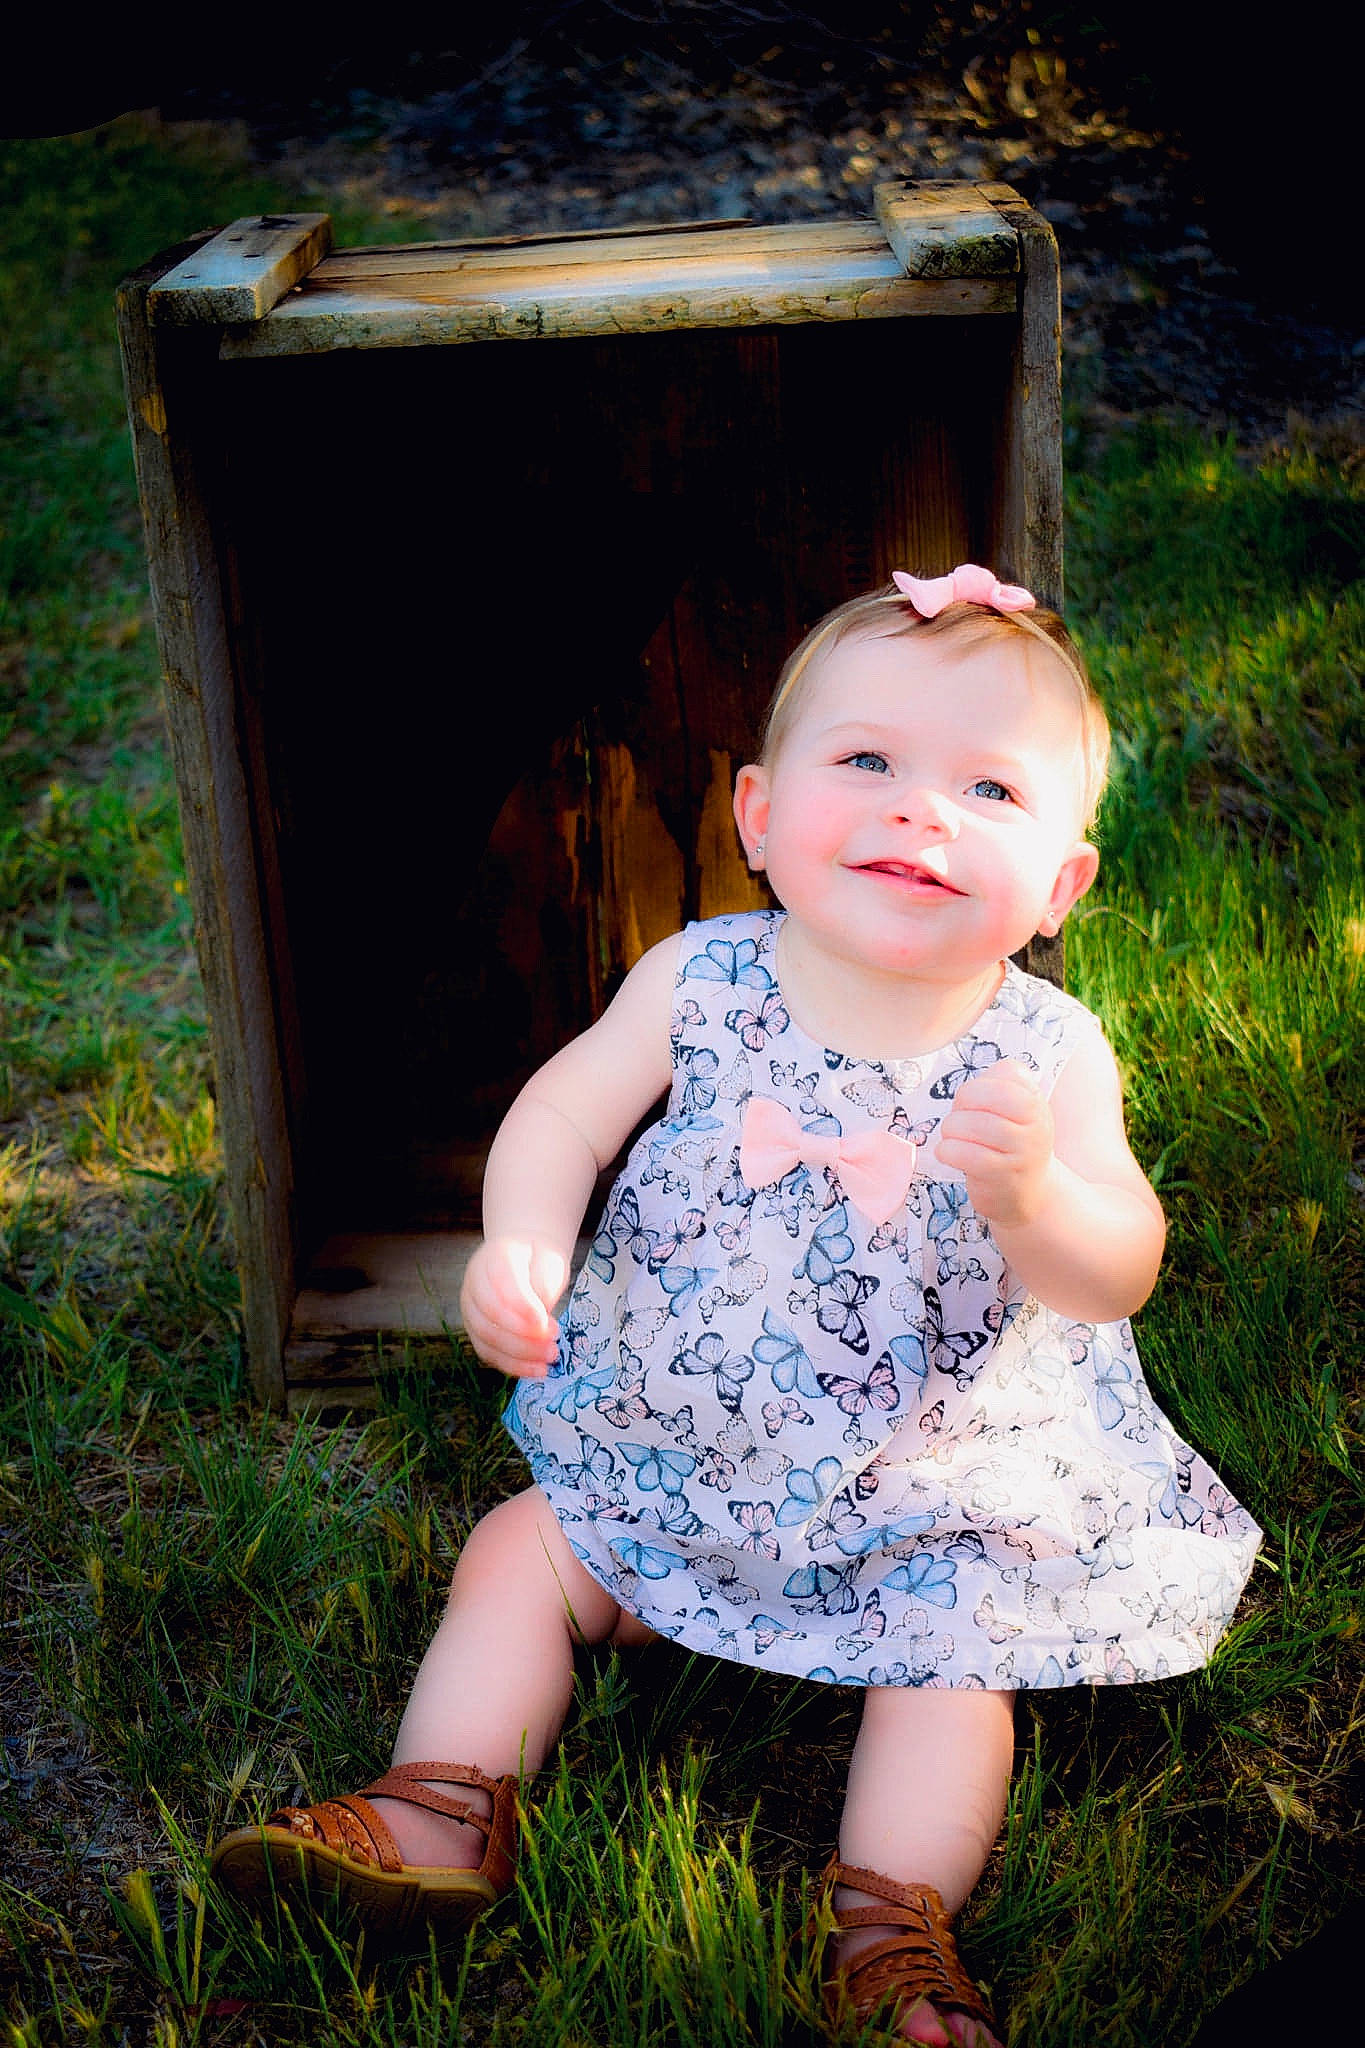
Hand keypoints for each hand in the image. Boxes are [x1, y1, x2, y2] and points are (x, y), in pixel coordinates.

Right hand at [459, 1236, 569, 1377]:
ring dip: (520, 1354)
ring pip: (486, 1337)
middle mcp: (475, 1281)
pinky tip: (537, 1370)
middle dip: (523, 1336)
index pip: (502, 1282)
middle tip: (553, 1344)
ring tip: (550, 1357)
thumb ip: (543, 1288)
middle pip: (490, 1314)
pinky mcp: (475, 1329)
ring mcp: (471, 1306)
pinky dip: (513, 1365)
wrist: (526, 1260)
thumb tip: (538, 1325)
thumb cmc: (540, 1261)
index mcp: (496, 1256)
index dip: (523, 1306)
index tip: (546, 1324)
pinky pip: (488, 1352)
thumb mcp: (550, 1263)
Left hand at [934, 1061, 1055, 1229]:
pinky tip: (949, 1154)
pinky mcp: (1001, 1176)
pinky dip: (947, 1150)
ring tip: (953, 1139)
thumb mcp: (1018, 1112)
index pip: (1006, 1073)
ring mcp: (1021, 1152)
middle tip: (960, 1120)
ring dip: (950, 1129)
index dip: (978, 1085)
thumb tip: (975, 1083)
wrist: (1031, 1195)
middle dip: (960, 1104)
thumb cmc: (1014, 1146)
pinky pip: (964, 1154)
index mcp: (1036, 1103)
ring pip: (970, 1124)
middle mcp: (1035, 1125)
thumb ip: (1001, 1085)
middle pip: (982, 1095)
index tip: (974, 1103)